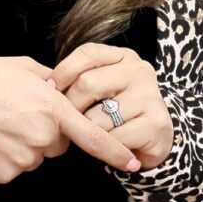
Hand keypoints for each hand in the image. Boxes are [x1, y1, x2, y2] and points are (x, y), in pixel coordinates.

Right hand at [0, 56, 139, 185]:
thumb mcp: (23, 68)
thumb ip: (52, 82)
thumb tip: (64, 89)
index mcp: (51, 109)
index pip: (92, 136)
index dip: (115, 152)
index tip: (134, 164)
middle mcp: (41, 138)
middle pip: (56, 145)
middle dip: (44, 133)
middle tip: (16, 114)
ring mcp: (21, 160)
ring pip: (33, 158)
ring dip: (21, 145)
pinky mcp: (1, 175)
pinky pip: (11, 169)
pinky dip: (1, 158)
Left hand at [51, 44, 175, 170]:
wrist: (154, 138)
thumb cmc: (118, 112)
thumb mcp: (102, 88)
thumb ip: (80, 79)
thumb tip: (47, 86)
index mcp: (124, 57)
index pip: (88, 53)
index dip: (64, 71)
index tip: (51, 88)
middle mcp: (140, 72)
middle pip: (88, 84)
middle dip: (72, 107)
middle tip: (71, 121)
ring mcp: (150, 97)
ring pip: (98, 117)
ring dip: (90, 132)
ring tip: (97, 135)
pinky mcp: (155, 124)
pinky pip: (113, 138)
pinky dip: (106, 147)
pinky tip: (112, 146)